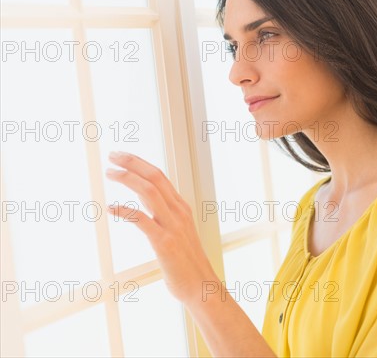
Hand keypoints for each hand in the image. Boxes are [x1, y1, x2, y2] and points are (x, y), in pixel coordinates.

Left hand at [105, 151, 211, 303]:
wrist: (201, 286)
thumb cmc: (187, 262)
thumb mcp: (179, 232)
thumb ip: (165, 216)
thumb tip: (146, 204)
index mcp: (181, 208)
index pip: (160, 176)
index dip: (139, 163)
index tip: (121, 156)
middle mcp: (178, 212)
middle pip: (154, 177)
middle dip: (132, 162)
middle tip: (112, 155)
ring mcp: (173, 226)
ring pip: (149, 192)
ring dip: (128, 179)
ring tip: (110, 173)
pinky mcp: (164, 242)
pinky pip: (142, 220)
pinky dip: (125, 210)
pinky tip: (111, 208)